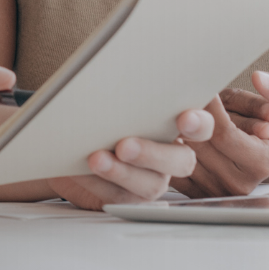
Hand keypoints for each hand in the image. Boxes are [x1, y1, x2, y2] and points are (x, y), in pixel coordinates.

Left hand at [46, 108, 214, 209]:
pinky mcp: (127, 199)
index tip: (185, 118)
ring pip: (149, 184)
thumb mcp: (110, 97)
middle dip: (153, 154)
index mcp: (172, 125)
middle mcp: (169, 156)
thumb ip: (123, 92)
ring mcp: (151, 180)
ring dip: (122, 172)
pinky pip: (117, 197)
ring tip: (96, 159)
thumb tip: (115, 70)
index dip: (199, 124)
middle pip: (180, 162)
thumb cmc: (97, 112)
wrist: (68, 142)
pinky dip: (98, 183)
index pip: (201, 127)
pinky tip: (81, 170)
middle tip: (125, 145)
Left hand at [175, 71, 268, 197]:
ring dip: (175, 130)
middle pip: (199, 144)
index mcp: (261, 163)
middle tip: (182, 96)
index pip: (224, 133)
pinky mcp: (195, 192)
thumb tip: (260, 79)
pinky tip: (171, 130)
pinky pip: (170, 166)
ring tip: (178, 113)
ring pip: (181, 154)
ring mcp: (214, 190)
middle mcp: (237, 182)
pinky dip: (167, 146)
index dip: (208, 108)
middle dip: (190, 117)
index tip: (199, 88)